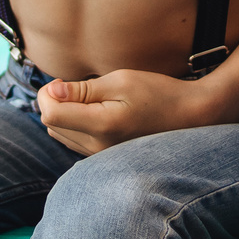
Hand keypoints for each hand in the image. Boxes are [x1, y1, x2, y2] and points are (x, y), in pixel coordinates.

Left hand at [35, 69, 211, 155]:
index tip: (63, 82)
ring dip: (63, 114)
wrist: (190, 117)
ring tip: (86, 99)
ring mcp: (101, 156)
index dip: (48, 94)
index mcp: (102, 126)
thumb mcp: (121, 81)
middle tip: (74, 86)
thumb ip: (83, 89)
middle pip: (51, 125)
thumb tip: (52, 92)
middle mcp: (98, 147)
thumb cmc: (158, 93)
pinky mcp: (104, 158)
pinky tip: (93, 112)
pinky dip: (74, 124)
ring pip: (59, 134)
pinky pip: (74, 141)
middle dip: (53, 103)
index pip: (51, 115)